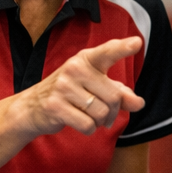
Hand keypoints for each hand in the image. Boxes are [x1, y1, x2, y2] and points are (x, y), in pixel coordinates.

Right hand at [13, 36, 145, 137]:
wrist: (33, 107)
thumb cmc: (71, 94)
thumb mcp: (96, 88)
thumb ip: (120, 93)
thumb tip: (138, 103)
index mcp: (86, 60)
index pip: (107, 52)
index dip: (123, 48)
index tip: (138, 43)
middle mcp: (74, 69)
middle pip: (114, 97)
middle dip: (114, 111)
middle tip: (104, 113)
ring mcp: (63, 87)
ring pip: (102, 113)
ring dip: (101, 121)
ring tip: (89, 116)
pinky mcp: (55, 106)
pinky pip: (88, 125)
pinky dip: (89, 129)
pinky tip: (79, 122)